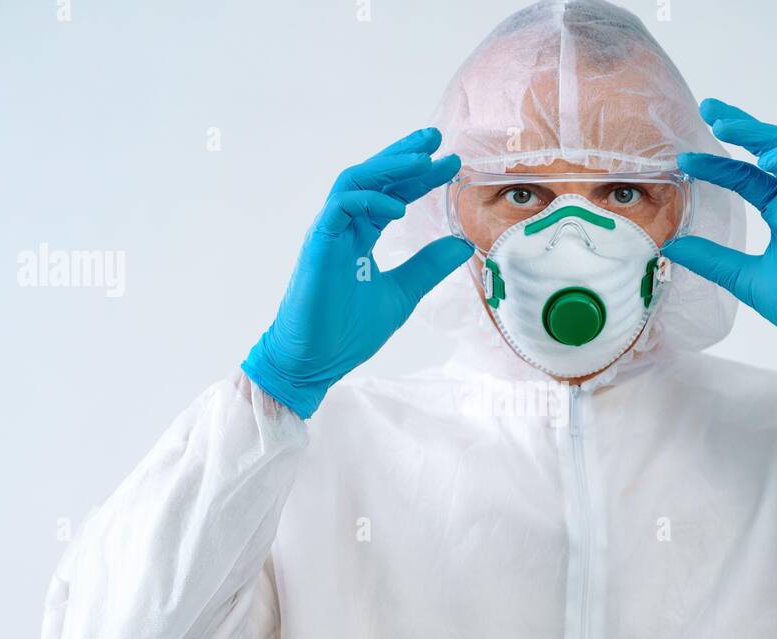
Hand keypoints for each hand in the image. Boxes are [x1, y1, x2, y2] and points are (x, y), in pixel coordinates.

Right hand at [242, 127, 471, 416]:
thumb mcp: (402, 294)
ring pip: (355, 181)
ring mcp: (328, 233)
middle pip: (373, 177)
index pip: (391, 194)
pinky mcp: (318, 244)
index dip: (419, 178)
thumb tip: (462, 243)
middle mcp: (343, 227)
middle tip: (436, 139)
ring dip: (389, 167)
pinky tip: (399, 207)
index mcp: (360, 237)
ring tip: (423, 160)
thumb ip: (428, 267)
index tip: (450, 164)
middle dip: (404, 155)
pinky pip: (341, 206)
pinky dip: (369, 200)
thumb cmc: (347, 332)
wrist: (314, 362)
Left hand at [664, 100, 776, 391]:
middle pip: (767, 148)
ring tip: (725, 124)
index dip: (716, 164)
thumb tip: (669, 245)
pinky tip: (767, 159)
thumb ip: (711, 258)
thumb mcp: (744, 278)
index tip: (684, 161)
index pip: (744, 176)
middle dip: (740, 126)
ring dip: (760, 132)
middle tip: (708, 108)